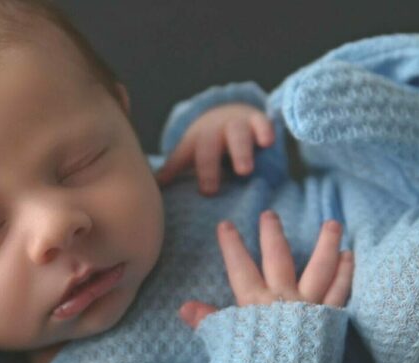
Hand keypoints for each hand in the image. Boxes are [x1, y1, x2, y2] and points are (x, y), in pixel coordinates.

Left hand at [156, 104, 274, 195]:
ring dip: (239, 151)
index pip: (188, 158)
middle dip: (208, 167)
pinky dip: (264, 130)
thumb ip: (173, 170)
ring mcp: (236, 125)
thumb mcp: (190, 153)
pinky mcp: (258, 121)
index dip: (190, 175)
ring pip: (237, 135)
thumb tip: (151, 188)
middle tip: (210, 190)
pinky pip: (262, 123)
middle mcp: (214, 132)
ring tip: (244, 171)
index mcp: (195, 142)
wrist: (230, 112)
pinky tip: (267, 143)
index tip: (204, 194)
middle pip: (209, 147)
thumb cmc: (208, 143)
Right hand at [178, 210, 353, 328]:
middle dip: (272, 235)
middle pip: (279, 259)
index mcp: (256, 307)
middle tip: (270, 214)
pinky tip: (350, 256)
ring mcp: (310, 308)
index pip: (240, 269)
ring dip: (326, 244)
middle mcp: (284, 301)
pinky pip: (340, 292)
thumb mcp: (228, 349)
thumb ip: (210, 323)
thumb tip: (185, 307)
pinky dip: (346, 273)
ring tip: (333, 224)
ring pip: (320, 269)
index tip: (226, 226)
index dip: (232, 246)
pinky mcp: (330, 321)